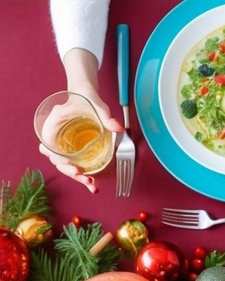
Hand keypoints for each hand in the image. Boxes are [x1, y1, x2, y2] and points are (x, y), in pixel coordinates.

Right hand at [41, 49, 121, 193]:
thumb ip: (106, 117)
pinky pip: (74, 164)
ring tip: (91, 184)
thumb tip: (118, 127)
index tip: (72, 166)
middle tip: (86, 177)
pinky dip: (82, 175)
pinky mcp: (73, 149)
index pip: (49, 147)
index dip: (58, 159)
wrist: (85, 95)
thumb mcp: (97, 106)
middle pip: (57, 160)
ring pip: (65, 165)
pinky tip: (93, 184)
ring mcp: (64, 145)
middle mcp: (56, 138)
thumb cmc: (85, 98)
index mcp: (53, 126)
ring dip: (76, 177)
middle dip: (70, 171)